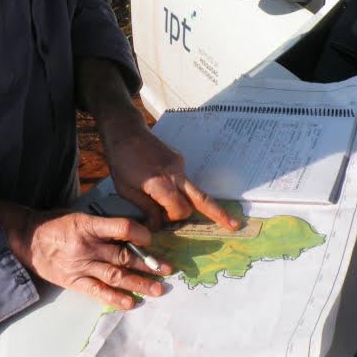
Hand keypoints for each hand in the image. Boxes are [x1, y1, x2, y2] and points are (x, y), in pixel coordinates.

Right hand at [0, 203, 171, 309]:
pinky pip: (98, 292)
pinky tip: (131, 303)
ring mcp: (81, 266)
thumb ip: (103, 224)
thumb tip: (132, 230)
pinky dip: (115, 298)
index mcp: (89, 225)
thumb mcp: (80, 215)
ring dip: (139, 283)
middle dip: (148, 264)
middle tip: (168, 269)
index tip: (151, 240)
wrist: (27, 239)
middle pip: (123, 256)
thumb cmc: (56, 224)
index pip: (122, 228)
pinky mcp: (75, 282)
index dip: (140, 234)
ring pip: (116, 276)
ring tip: (157, 289)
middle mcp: (87, 246)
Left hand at [105, 123, 240, 231]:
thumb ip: (146, 208)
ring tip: (193, 211)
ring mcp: (179, 165)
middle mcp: (175, 173)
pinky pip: (185, 181)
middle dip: (219, 214)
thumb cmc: (121, 162)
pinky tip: (163, 187)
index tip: (160, 220)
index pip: (180, 209)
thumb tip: (159, 225)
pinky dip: (179, 190)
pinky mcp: (179, 160)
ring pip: (194, 190)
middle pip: (201, 198)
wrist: (125, 131)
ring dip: (191, 203)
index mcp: (160, 183)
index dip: (173, 219)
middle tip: (235, 225)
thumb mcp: (126, 190)